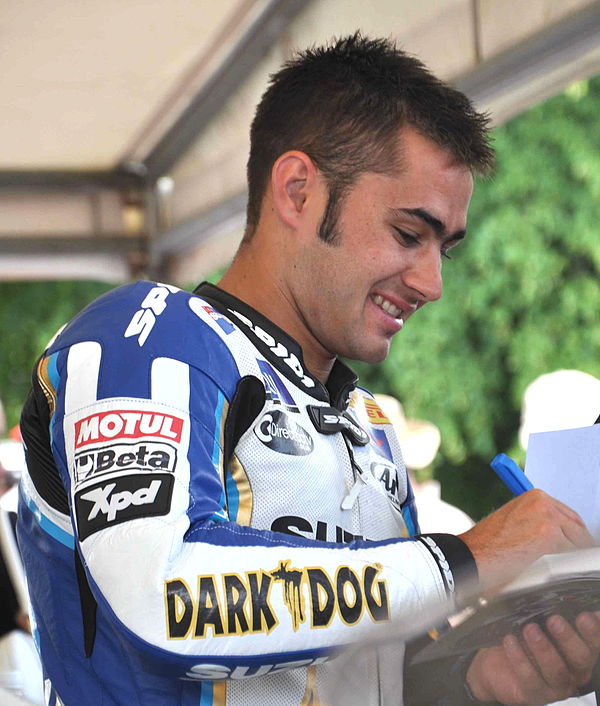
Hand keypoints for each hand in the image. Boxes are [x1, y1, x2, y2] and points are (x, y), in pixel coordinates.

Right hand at [459, 489, 594, 592]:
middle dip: (577, 545)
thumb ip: (538, 522)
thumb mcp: (514, 523)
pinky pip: (572, 554)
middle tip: (574, 561)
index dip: (573, 533)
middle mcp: (542, 501)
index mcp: (534, 495)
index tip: (576, 546)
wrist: (472, 555)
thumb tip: (563, 536)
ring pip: (578, 541)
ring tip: (559, 568)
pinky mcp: (548, 534)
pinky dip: (568, 565)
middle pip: (577, 526)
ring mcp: (546, 516)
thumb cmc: (488, 546)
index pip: (568, 515)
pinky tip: (555, 571)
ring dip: (572, 556)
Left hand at [466, 612, 599, 704]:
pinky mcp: (534, 694)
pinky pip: (529, 678)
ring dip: (543, 649)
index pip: (593, 643)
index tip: (585, 615)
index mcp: (578, 652)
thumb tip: (553, 589)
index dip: (593, 631)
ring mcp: (554, 686)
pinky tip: (510, 640)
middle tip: (554, 620)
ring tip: (530, 629)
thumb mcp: (536, 621)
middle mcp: (572, 671)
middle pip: (580, 658)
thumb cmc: (522, 639)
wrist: (495, 665)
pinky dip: (519, 658)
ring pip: (556, 671)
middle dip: (568, 638)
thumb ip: (547, 610)